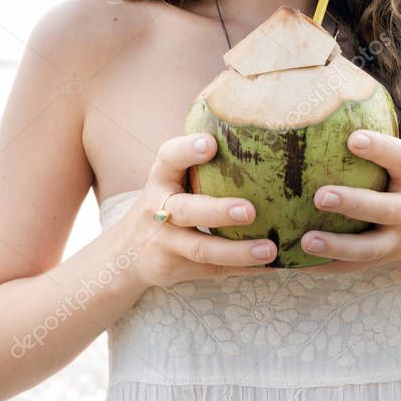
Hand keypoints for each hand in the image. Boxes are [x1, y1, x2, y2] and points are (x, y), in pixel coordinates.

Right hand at [120, 133, 279, 287]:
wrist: (126, 252)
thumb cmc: (166, 201)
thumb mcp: (171, 179)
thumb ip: (200, 163)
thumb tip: (258, 130)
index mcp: (161, 179)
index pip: (168, 159)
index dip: (187, 150)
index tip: (210, 144)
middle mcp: (158, 210)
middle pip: (187, 211)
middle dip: (217, 212)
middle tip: (249, 210)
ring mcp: (166, 243)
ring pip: (201, 249)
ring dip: (237, 250)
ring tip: (269, 249)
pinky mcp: (177, 269)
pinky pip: (214, 270)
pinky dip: (245, 269)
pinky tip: (273, 266)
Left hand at [295, 129, 400, 274]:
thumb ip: (381, 144)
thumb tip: (332, 100)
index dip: (380, 149)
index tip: (353, 138)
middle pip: (384, 209)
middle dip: (353, 204)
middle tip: (320, 196)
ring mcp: (400, 239)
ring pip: (369, 248)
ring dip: (336, 246)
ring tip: (305, 240)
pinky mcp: (386, 259)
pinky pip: (355, 267)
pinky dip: (326, 267)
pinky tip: (296, 262)